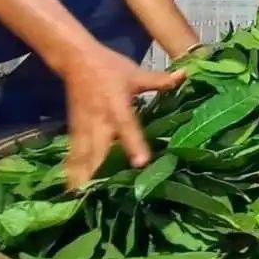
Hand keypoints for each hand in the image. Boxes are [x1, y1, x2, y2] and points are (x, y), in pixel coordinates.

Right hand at [62, 47, 185, 188]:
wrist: (76, 59)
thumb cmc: (108, 67)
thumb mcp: (134, 72)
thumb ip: (159, 80)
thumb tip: (185, 75)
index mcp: (117, 105)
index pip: (127, 126)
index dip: (134, 144)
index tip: (141, 163)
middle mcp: (99, 120)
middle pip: (99, 149)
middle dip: (101, 172)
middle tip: (106, 195)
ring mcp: (84, 126)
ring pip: (83, 155)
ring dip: (84, 176)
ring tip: (85, 199)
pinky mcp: (74, 130)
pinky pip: (74, 154)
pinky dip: (73, 171)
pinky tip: (73, 189)